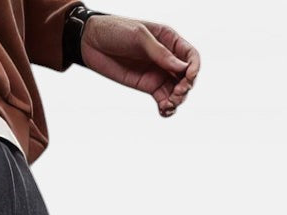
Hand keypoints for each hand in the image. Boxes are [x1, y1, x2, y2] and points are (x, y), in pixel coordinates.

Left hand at [81, 14, 199, 116]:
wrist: (92, 42)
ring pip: (176, 90)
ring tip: (168, 105)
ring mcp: (157, 73)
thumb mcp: (139, 37)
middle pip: (186, 76)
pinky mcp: (146, 86)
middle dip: (185, 87)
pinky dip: (166, 108)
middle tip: (176, 94)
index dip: (194, 68)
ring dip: (177, 100)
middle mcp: (166, 58)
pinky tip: (164, 111)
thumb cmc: (116, 31)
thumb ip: (160, 53)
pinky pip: (162, 99)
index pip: (191, 56)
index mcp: (169, 40)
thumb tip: (182, 68)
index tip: (188, 78)